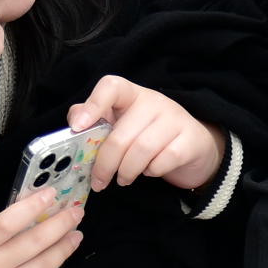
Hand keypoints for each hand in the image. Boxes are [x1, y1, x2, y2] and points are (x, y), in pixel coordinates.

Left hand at [69, 73, 226, 193]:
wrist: (193, 146)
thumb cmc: (149, 135)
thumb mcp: (122, 123)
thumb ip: (96, 120)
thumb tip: (74, 122)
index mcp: (132, 94)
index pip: (111, 86)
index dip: (93, 105)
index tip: (78, 128)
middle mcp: (155, 102)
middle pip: (120, 135)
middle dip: (105, 164)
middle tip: (99, 181)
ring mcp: (175, 119)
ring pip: (141, 150)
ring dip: (126, 171)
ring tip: (123, 179)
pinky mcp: (191, 140)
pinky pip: (163, 161)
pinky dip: (151, 171)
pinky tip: (149, 171)